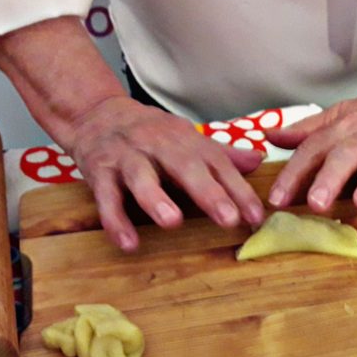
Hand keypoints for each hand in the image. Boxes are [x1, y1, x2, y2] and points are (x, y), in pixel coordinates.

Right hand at [67, 96, 265, 250]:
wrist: (96, 113)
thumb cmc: (151, 134)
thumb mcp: (187, 138)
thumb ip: (222, 154)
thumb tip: (260, 161)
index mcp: (185, 141)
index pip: (217, 164)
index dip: (239, 190)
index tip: (256, 216)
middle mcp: (158, 146)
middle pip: (184, 167)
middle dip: (208, 193)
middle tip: (228, 219)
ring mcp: (127, 158)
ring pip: (141, 177)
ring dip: (156, 198)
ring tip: (171, 222)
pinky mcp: (99, 173)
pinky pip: (106, 198)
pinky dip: (115, 220)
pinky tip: (128, 243)